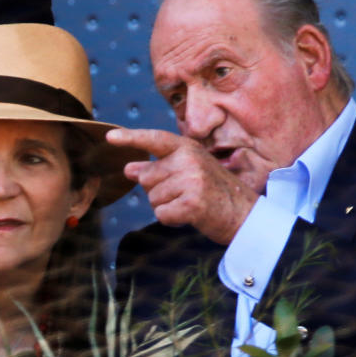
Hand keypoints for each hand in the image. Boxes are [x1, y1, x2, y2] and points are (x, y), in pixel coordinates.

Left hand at [106, 128, 257, 244]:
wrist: (246, 215)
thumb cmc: (215, 193)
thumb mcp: (188, 173)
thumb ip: (159, 168)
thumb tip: (128, 168)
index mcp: (188, 148)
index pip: (154, 139)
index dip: (130, 138)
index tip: (109, 137)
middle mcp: (189, 159)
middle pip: (146, 178)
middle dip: (158, 191)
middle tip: (185, 194)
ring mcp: (191, 180)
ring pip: (152, 198)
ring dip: (167, 207)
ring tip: (190, 204)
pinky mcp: (191, 202)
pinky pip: (162, 214)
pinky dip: (172, 220)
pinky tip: (190, 216)